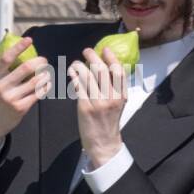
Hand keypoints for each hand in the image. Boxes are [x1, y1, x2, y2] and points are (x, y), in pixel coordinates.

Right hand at [0, 36, 49, 153]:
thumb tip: (10, 42)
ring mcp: (11, 98)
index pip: (7, 57)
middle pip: (25, 68)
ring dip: (45, 75)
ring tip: (46, 73)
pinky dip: (45, 87)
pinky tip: (46, 84)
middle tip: (44, 60)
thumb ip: (0, 64)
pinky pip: (38, 94)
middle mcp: (1, 86)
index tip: (29, 40)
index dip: (19, 47)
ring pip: (35, 81)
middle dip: (39, 61)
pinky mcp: (20, 108)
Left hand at [69, 46, 127, 168]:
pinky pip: (79, 86)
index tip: (104, 49)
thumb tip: (104, 67)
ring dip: (80, 65)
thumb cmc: (109, 122)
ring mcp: (98, 102)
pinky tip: (72, 73)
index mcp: (122, 95)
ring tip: (76, 63)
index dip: (111, 57)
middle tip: (87, 51)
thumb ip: (114, 87)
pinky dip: (74, 76)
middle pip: (102, 70)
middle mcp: (112, 97)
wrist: (104, 143)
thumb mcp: (118, 104)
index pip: (119, 71)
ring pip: (88, 75)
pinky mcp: (85, 107)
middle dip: (93, 57)